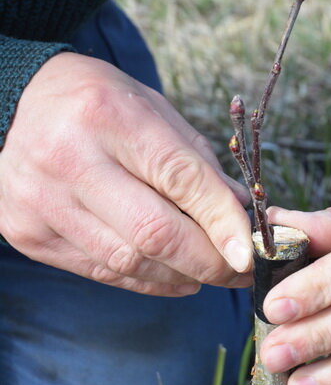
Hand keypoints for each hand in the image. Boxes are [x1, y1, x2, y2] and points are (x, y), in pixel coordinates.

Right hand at [0, 52, 252, 295]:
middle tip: (242, 272)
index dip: (223, 222)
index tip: (254, 251)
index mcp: (110, 117)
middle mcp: (70, 160)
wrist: (10, 106)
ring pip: (130, 261)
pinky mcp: (29, 235)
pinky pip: (102, 271)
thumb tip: (242, 211)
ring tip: (213, 272)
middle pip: (155, 233)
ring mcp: (43, 202)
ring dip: (183, 275)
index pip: (180, 179)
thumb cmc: (98, 104)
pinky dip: (148, 280)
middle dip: (210, 261)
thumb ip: (197, 162)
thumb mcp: (154, 110)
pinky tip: (175, 276)